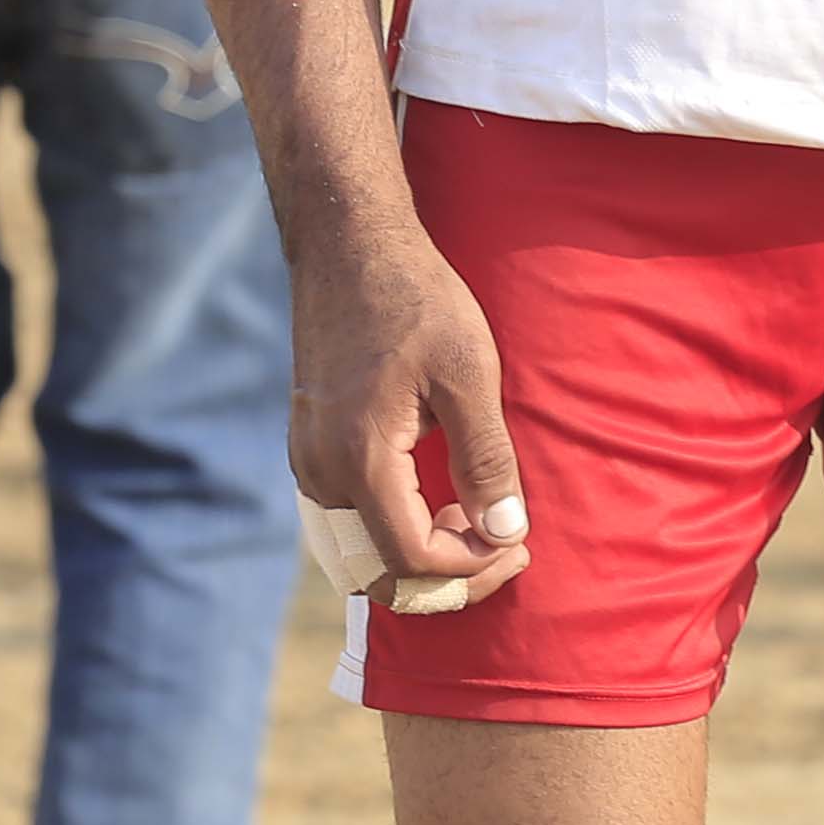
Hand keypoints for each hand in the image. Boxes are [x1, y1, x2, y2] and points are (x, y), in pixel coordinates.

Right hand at [287, 229, 530, 611]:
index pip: (410, 560)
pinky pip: (345, 519)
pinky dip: (392, 531)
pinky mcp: (309, 445)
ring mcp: (306, 459)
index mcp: (358, 459)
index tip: (517, 543)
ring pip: (356, 551)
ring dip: (416, 557)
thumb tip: (506, 533)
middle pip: (376, 572)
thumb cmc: (417, 299)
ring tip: (474, 525)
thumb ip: (486, 460)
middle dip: (444, 577)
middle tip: (503, 546)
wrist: (352, 247)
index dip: (470, 568)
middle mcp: (319, 470)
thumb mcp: (469, 374)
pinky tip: (439, 502)